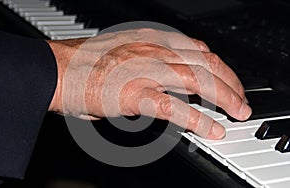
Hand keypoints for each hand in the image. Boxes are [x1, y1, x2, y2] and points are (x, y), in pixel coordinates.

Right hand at [47, 28, 251, 139]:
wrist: (56, 69)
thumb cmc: (84, 61)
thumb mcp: (124, 49)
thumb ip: (148, 59)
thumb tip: (165, 75)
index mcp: (151, 38)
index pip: (198, 49)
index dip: (218, 65)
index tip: (227, 79)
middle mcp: (154, 50)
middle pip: (206, 62)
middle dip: (230, 82)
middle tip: (240, 99)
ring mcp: (147, 71)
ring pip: (200, 81)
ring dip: (224, 97)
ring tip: (237, 112)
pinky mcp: (136, 94)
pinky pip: (177, 108)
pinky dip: (199, 120)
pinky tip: (212, 129)